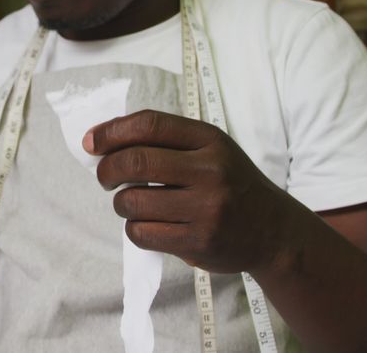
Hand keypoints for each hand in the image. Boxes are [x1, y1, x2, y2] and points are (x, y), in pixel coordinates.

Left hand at [85, 109, 296, 273]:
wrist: (274, 231)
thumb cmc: (229, 184)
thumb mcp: (210, 149)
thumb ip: (165, 140)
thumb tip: (102, 139)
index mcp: (210, 140)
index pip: (150, 125)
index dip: (112, 131)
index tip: (91, 142)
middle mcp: (210, 171)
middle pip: (136, 162)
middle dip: (107, 169)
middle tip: (104, 177)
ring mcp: (206, 209)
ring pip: (133, 201)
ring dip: (121, 203)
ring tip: (132, 203)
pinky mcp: (199, 242)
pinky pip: (142, 233)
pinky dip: (134, 228)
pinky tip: (148, 224)